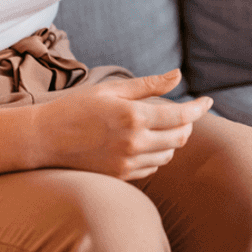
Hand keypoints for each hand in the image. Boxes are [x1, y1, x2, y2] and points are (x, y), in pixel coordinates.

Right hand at [34, 69, 212, 180]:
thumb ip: (148, 85)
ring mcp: (127, 162)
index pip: (181, 116)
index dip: (199, 108)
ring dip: (172, 140)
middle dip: (187, 124)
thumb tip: (178, 75)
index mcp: (133, 117)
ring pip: (168, 154)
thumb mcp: (111, 89)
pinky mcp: (120, 175)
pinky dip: (157, 155)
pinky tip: (146, 143)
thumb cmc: (76, 107)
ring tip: (161, 127)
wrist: (43, 139)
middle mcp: (134, 143)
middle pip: (180, 138)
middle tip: (183, 114)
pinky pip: (152, 167)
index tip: (207, 101)